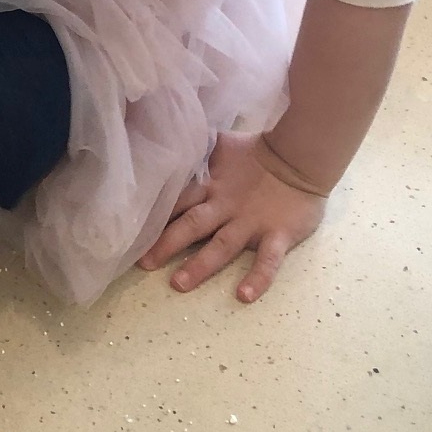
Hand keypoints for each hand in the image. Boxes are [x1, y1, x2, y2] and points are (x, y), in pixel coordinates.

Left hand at [137, 130, 325, 302]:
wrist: (300, 158)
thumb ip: (196, 151)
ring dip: (201, 265)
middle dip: (167, 243)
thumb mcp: (220, 146)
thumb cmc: (255, 154)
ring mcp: (251, 222)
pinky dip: (257, 278)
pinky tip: (243, 296)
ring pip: (222, 246)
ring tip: (179, 284)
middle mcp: (226, 206)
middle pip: (192, 225)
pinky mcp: (278, 234)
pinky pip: (268, 260)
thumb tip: (166, 135)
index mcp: (211, 185)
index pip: (178, 199)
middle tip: (142, 264)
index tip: (131, 229)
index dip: (155, 214)